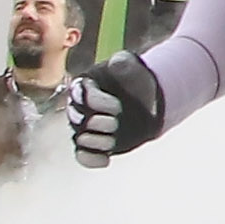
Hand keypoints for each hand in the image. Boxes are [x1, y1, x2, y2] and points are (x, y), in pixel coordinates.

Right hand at [64, 50, 164, 165]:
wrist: (146, 100)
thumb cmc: (134, 79)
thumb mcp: (132, 66)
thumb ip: (123, 63)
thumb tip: (117, 63)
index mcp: (84, 86)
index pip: (82, 96)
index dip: (98, 103)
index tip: (118, 106)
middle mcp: (80, 108)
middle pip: (78, 119)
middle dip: (98, 123)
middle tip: (115, 123)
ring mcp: (85, 128)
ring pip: (81, 139)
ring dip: (98, 141)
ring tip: (113, 139)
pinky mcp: (93, 144)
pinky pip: (83, 155)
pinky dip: (91, 159)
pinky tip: (106, 160)